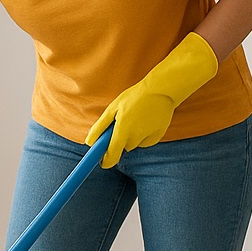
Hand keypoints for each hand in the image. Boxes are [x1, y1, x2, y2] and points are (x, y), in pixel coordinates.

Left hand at [85, 32, 218, 167]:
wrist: (161, 90)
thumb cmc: (134, 97)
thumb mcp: (113, 108)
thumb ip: (100, 127)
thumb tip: (90, 142)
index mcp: (122, 130)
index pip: (112, 156)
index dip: (106, 161)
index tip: (102, 161)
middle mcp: (136, 137)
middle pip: (123, 147)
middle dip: (120, 139)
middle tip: (122, 122)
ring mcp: (148, 138)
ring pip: (134, 144)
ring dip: (132, 136)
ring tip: (136, 117)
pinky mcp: (157, 137)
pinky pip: (145, 141)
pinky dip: (144, 134)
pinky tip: (147, 120)